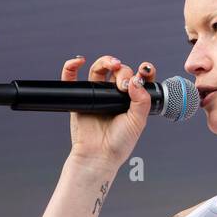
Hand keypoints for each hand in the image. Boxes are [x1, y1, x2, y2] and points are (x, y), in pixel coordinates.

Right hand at [62, 54, 154, 169]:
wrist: (98, 156)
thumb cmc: (119, 143)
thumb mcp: (137, 122)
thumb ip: (141, 101)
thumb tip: (136, 80)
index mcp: (131, 100)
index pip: (138, 78)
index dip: (143, 71)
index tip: (145, 69)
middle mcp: (114, 94)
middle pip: (118, 71)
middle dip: (123, 72)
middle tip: (124, 85)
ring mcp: (97, 94)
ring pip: (99, 69)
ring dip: (105, 61)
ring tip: (112, 65)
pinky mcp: (80, 97)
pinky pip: (72, 78)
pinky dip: (71, 66)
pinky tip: (79, 60)